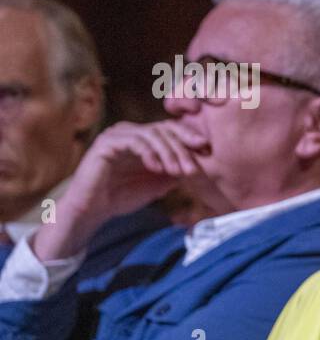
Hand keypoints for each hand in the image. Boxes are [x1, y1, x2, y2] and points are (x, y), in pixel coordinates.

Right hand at [31, 120, 209, 261]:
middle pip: (164, 129)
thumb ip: (176, 171)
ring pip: (151, 134)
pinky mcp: (106, 143)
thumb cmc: (123, 196)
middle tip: (192, 168)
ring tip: (177, 171)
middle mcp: (131, 132)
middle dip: (182, 148)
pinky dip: (149, 153)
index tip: (207, 150)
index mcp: (144, 139)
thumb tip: (200, 164)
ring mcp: (118, 135)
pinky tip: (157, 168)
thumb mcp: (159, 184)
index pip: (171, 130)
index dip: (189, 137)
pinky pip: (134, 141)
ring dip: (168, 152)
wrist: (93, 210)